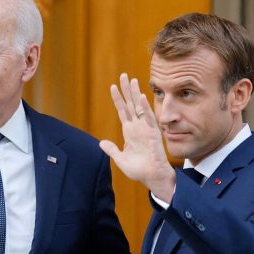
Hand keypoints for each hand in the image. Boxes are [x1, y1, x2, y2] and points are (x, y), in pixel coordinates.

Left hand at [99, 73, 175, 200]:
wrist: (151, 177)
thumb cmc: (139, 170)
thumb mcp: (120, 159)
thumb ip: (112, 150)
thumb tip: (101, 143)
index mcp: (129, 131)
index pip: (122, 111)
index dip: (117, 99)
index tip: (113, 87)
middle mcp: (137, 127)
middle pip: (130, 104)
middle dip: (126, 90)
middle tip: (123, 75)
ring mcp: (145, 128)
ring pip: (139, 107)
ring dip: (135, 94)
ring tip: (131, 80)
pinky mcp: (153, 133)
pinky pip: (148, 118)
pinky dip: (144, 108)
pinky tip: (140, 97)